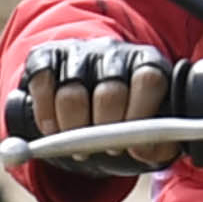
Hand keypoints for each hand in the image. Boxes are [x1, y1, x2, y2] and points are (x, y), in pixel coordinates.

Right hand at [17, 37, 172, 135]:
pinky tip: (53, 131)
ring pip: (71, 94)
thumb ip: (160, 143)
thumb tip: (143, 148)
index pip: (148, 80)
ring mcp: (78, 51)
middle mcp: (114, 51)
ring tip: (79, 149)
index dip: (139, 115)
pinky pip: (42, 83)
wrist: (90, 94)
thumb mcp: (151, 130)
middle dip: (104, 132)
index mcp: (148, 62)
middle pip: (109, 92)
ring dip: (73, 130)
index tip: (132, 144)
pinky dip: (45, 114)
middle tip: (102, 150)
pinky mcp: (45, 55)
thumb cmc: (126, 116)